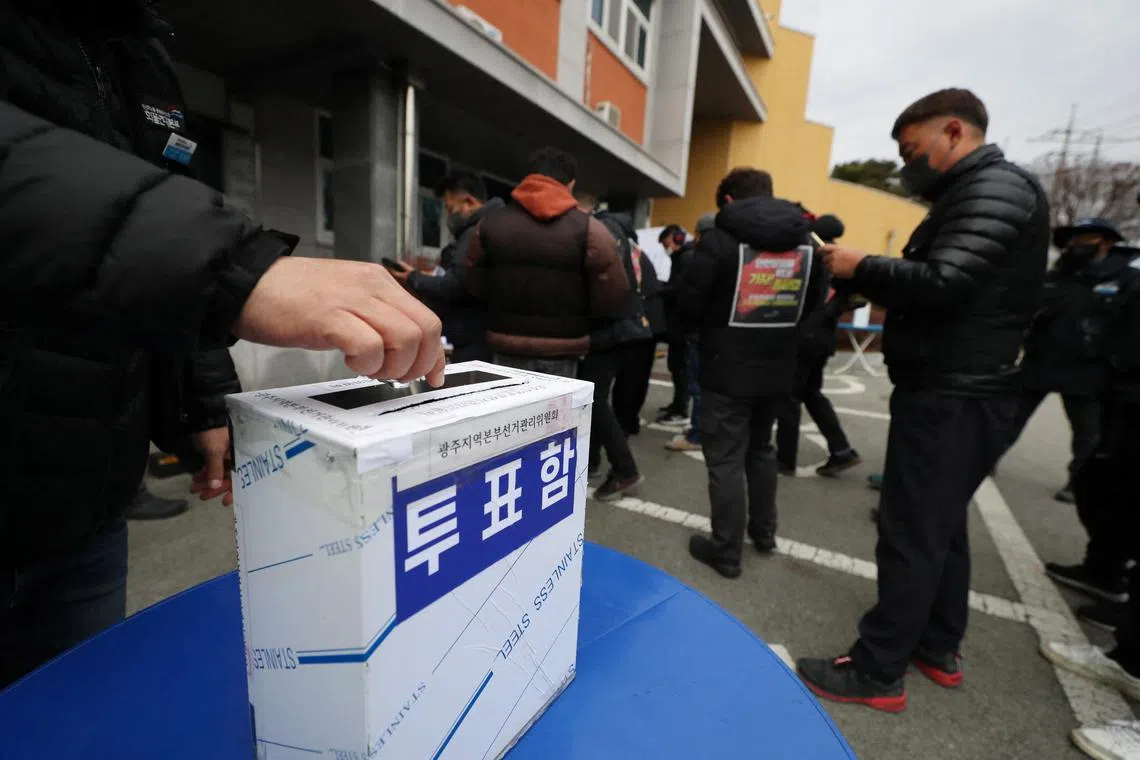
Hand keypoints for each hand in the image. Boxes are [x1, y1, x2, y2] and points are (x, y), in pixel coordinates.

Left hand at [191, 427, 232, 505]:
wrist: (202, 419)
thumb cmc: (213, 434)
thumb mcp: (215, 451)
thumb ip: (215, 469)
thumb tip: (214, 487)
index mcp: (239, 458)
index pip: (238, 478)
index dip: (232, 490)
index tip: (225, 502)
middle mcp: (233, 460)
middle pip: (226, 478)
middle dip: (214, 489)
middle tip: (202, 497)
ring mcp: (223, 458)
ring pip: (216, 474)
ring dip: (206, 483)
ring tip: (193, 490)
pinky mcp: (213, 456)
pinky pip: (210, 469)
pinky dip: (203, 475)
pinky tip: (195, 480)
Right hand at [234, 257, 444, 385]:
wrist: (243, 281)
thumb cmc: (290, 297)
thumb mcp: (345, 301)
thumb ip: (376, 319)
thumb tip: (403, 350)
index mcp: (379, 282)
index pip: (428, 319)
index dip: (435, 354)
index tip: (431, 376)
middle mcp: (372, 286)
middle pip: (424, 330)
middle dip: (417, 364)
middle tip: (393, 377)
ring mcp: (351, 300)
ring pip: (403, 338)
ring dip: (392, 367)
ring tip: (367, 369)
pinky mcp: (328, 317)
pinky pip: (369, 345)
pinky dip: (366, 363)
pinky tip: (349, 362)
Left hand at [821, 245, 866, 278]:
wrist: (863, 266)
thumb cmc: (859, 257)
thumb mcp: (849, 250)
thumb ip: (839, 251)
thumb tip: (834, 253)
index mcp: (837, 248)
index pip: (824, 248)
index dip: (820, 250)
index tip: (818, 252)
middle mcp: (833, 255)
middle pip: (824, 258)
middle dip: (827, 260)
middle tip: (833, 262)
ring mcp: (833, 264)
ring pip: (828, 266)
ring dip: (831, 267)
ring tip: (841, 267)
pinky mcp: (834, 272)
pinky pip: (832, 272)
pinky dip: (835, 272)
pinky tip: (842, 271)